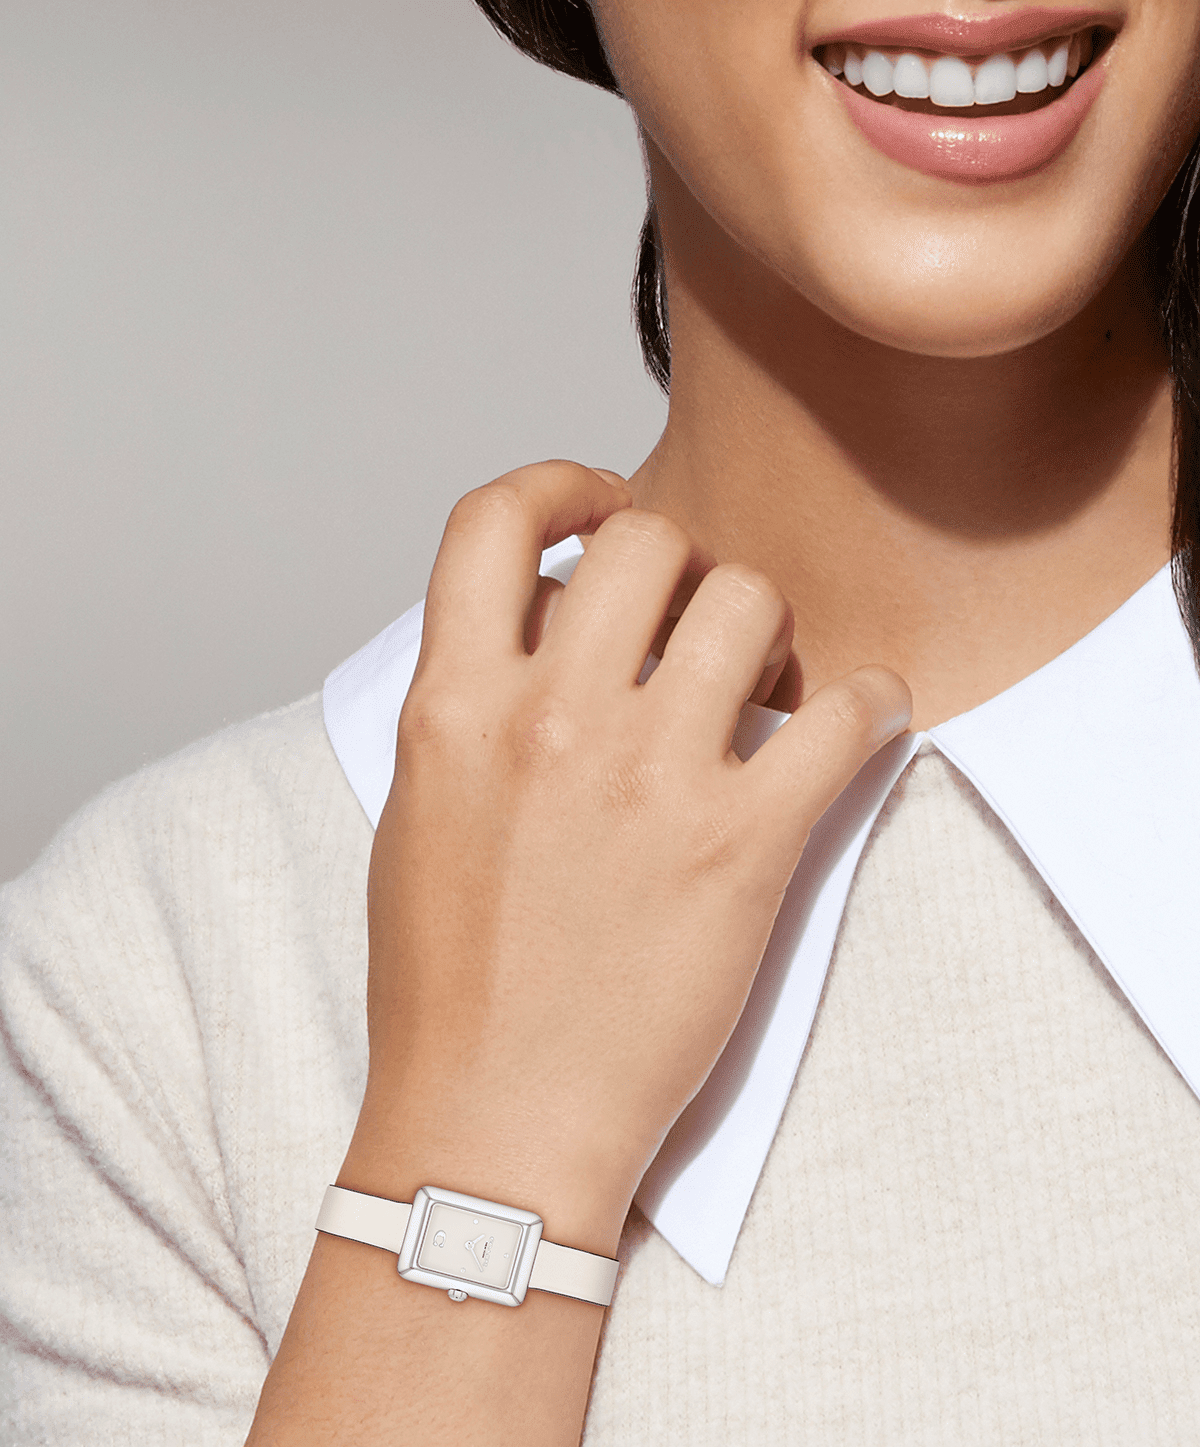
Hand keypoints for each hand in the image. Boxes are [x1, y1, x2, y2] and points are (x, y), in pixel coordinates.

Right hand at [355, 460, 910, 1248]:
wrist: (493, 1119)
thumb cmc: (448, 982)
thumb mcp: (419, 811)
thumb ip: (471, 703)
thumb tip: (548, 630)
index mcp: (452, 705)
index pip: (494, 520)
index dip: (556, 487)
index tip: (597, 511)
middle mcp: (548, 719)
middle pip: (649, 539)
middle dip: (684, 562)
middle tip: (696, 619)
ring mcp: (648, 779)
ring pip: (747, 601)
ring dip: (770, 625)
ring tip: (768, 680)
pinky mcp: (741, 848)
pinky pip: (842, 717)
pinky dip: (868, 705)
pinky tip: (860, 721)